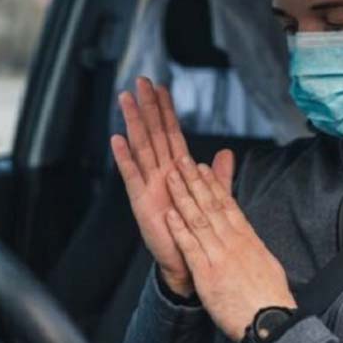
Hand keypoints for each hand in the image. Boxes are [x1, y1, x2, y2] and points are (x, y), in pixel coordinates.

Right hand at [111, 77, 234, 297]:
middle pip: (153, 133)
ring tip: (126, 99)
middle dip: (147, 107)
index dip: (167, 111)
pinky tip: (116, 139)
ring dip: (133, 122)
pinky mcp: (141, 202)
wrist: (187, 261)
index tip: (162, 87)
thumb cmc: (195, 229)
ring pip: (141, 147)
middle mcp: (160, 173)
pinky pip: (132, 176)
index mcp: (177, 171)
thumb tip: (226, 153)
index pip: (171, 133)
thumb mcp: (213, 199)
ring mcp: (149, 186)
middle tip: (141, 81)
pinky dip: (124, 158)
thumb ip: (217, 176)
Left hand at [163, 153, 295, 340]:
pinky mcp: (208, 274)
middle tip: (182, 160)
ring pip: (198, 219)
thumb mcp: (267, 263)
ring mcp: (220, 255)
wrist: (271, 320)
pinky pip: (191, 247)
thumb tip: (250, 237)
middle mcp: (233, 241)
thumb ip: (254, 246)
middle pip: (211, 204)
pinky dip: (180, 228)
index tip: (203, 168)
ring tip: (171, 177)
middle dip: (194, 180)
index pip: (227, 204)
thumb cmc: (269, 297)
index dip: (212, 184)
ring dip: (183, 196)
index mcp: (248, 238)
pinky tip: (170, 214)